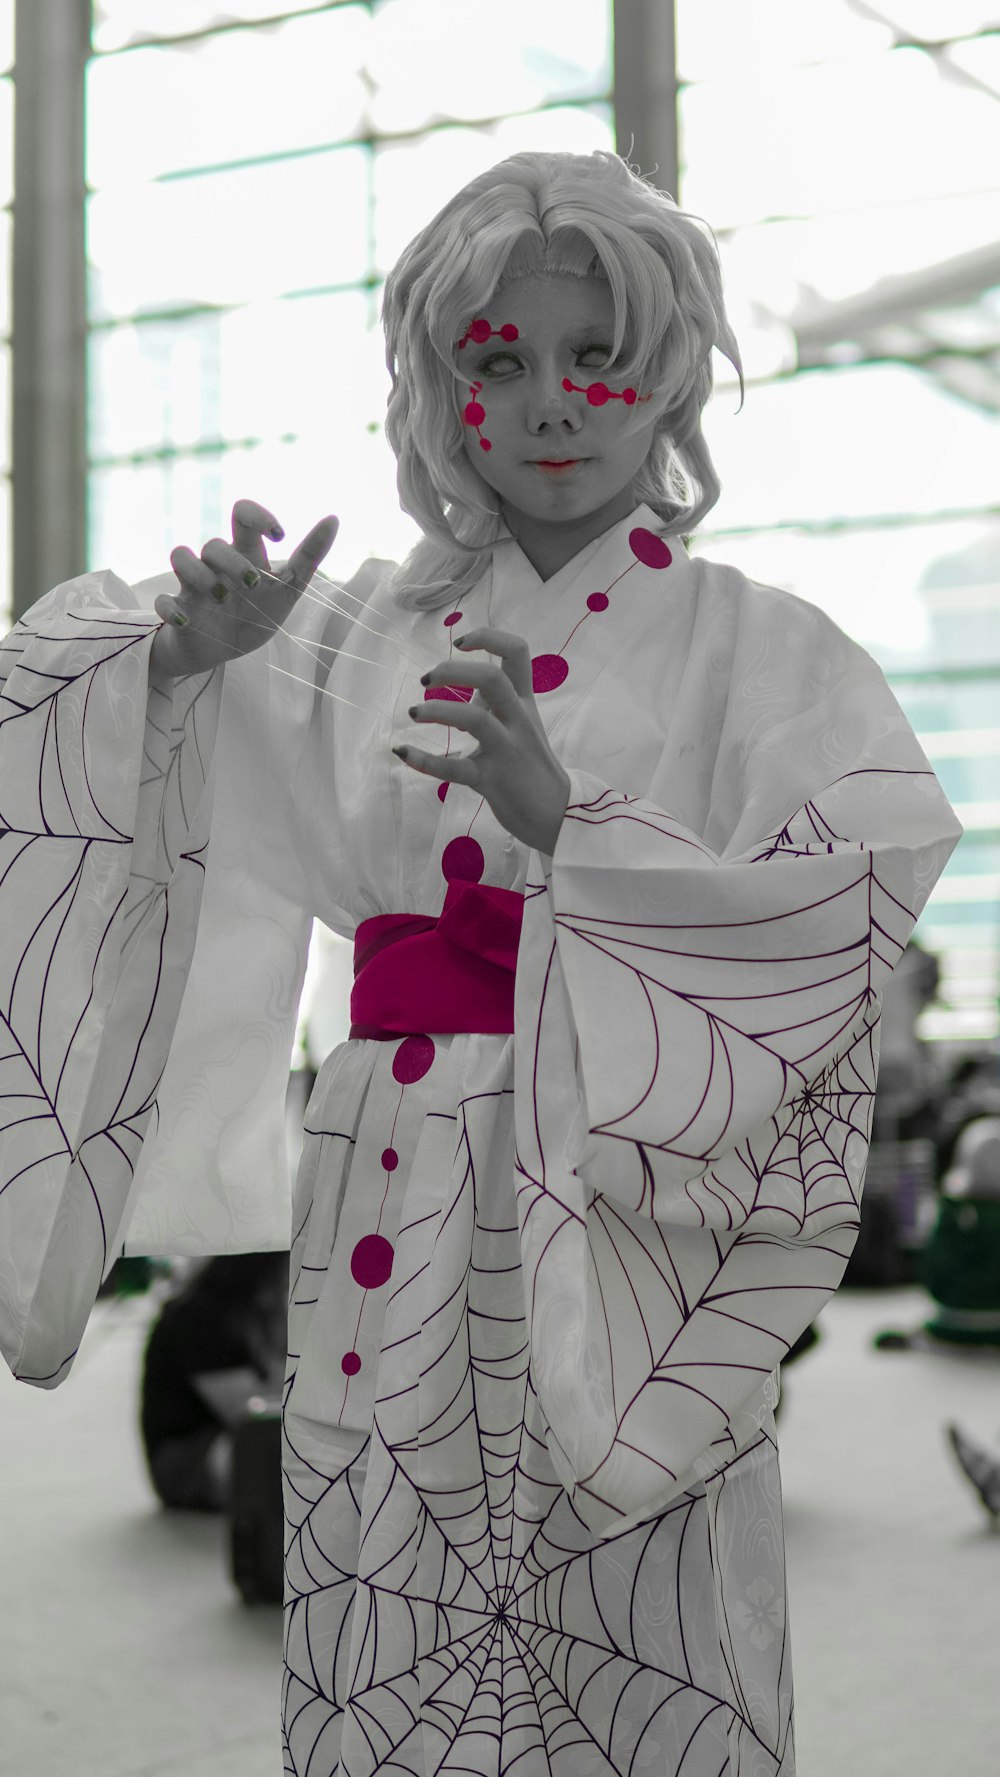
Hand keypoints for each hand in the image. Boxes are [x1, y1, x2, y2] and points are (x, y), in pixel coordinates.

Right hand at [150, 498, 338, 677]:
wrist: (222, 653)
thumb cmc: (255, 615)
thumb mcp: (287, 589)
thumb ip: (309, 557)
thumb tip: (334, 519)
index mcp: (243, 555)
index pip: (242, 513)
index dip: (258, 515)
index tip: (279, 536)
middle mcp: (215, 566)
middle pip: (213, 543)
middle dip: (233, 562)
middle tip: (253, 585)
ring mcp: (192, 587)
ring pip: (180, 556)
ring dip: (199, 575)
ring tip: (221, 598)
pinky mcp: (176, 612)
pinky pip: (161, 602)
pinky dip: (171, 609)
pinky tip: (187, 621)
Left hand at [397, 627, 570, 853]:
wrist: (557, 813)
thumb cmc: (532, 765)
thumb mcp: (521, 724)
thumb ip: (495, 702)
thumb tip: (464, 685)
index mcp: (524, 702)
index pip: (517, 652)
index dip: (488, 637)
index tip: (460, 643)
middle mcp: (518, 720)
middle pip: (492, 678)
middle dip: (453, 670)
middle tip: (427, 680)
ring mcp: (506, 750)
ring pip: (474, 719)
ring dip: (437, 711)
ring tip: (413, 713)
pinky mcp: (491, 780)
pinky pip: (455, 768)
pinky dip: (424, 760)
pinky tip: (403, 751)